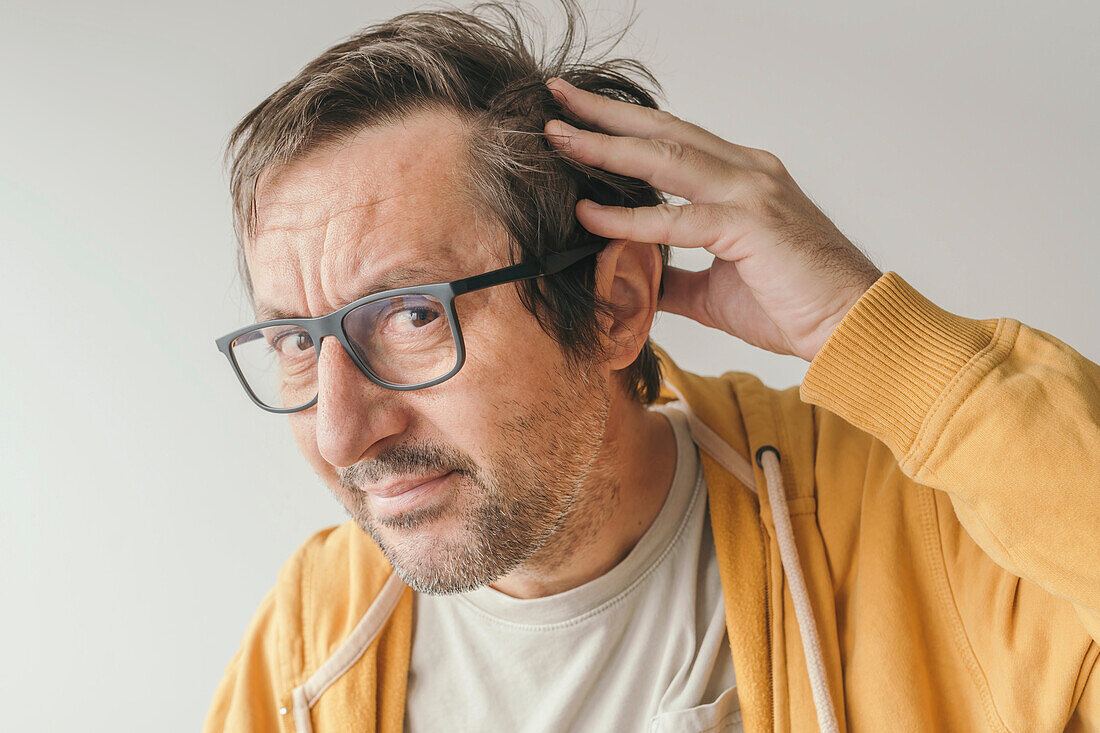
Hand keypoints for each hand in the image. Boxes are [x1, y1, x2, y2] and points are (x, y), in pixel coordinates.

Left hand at [544, 77, 883, 362]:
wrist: (851, 329)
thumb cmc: (794, 306)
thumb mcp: (717, 290)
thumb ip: (677, 277)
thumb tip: (640, 279)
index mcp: (744, 179)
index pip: (673, 141)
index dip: (625, 128)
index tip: (580, 118)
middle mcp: (748, 172)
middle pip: (663, 131)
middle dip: (605, 114)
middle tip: (556, 96)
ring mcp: (752, 192)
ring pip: (665, 158)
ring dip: (606, 146)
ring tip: (558, 136)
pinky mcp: (750, 224)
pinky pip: (675, 217)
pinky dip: (628, 217)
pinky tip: (588, 214)